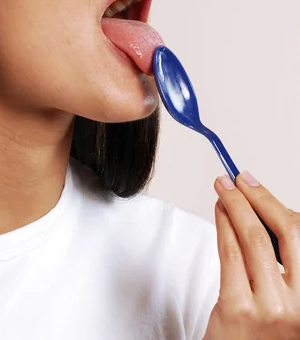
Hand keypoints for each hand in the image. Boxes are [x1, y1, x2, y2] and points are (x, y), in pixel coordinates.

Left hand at [204, 171, 299, 339]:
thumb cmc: (263, 329)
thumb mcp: (286, 295)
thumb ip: (281, 258)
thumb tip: (261, 207)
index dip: (273, 202)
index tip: (254, 183)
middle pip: (283, 232)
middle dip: (254, 198)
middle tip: (235, 179)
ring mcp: (271, 308)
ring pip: (253, 239)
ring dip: (235, 206)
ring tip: (223, 190)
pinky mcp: (239, 309)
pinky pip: (230, 254)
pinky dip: (223, 225)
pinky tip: (219, 212)